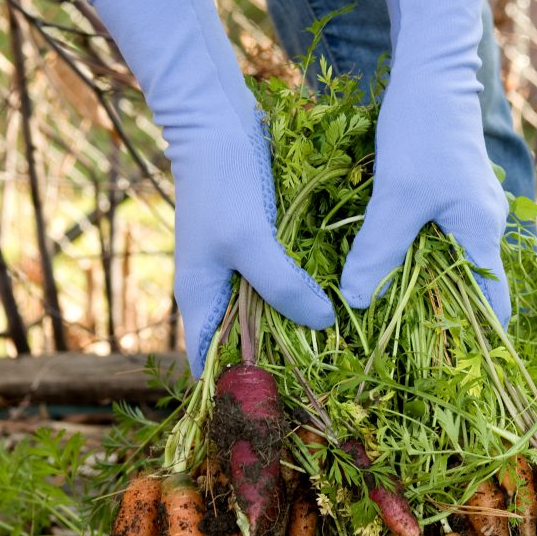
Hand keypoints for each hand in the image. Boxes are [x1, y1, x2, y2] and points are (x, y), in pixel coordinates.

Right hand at [88, 0, 333, 375]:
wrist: (216, 120)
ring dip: (292, 331)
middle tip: (320, 390)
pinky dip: (300, 298)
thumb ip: (283, 285)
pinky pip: (279, 283)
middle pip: (241, 344)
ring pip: (265, 314)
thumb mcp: (250, 239)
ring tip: (336, 356)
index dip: (233, 392)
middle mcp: (216, 289)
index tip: (274, 414)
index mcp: (200, 297)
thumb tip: (324, 323)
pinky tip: (334, 306)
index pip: (208, 365)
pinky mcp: (259, 245)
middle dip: (273, 367)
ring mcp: (238, 266)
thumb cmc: (221, 182)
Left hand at [340, 0, 509, 327]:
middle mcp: (482, 227)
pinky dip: (412, 260)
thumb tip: (356, 302)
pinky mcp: (447, 196)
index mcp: (481, 233)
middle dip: (438, 318)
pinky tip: (383, 268)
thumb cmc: (423, 131)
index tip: (449, 371)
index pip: (493, 305)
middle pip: (468, 288)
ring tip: (386, 316)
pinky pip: (433, 241)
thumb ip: (379, 250)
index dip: (476, 340)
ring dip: (421, 288)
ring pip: (447, 264)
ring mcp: (466, 211)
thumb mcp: (396, 196)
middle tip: (403, 348)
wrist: (433, 71)